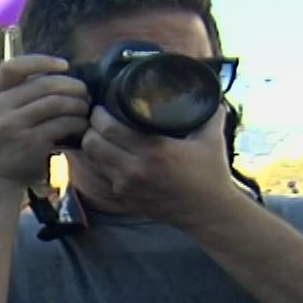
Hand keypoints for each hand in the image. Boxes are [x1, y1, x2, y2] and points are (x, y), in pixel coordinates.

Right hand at [0, 56, 89, 185]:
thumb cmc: (1, 145)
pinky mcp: (31, 143)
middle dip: (71, 85)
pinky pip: (62, 124)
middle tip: (85, 92)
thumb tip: (59, 75)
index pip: (12, 67)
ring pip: (56, 103)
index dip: (41, 61)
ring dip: (77, 104)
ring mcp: (14, 126)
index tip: (64, 64)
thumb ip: (17, 96)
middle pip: (44, 84)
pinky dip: (77, 123)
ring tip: (85, 109)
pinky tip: (82, 127)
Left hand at [72, 104, 241, 227]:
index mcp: (154, 151)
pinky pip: (102, 176)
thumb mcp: (212, 138)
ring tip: (98, 134)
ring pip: (92, 161)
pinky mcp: (125, 199)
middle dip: (90, 128)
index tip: (101, 106)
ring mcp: (127, 187)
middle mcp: (135, 170)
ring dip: (91, 146)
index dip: (99, 114)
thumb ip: (208, 111)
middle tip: (97, 119)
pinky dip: (99, 163)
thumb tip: (207, 89)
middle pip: (92, 144)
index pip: (109, 128)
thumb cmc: (211, 174)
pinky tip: (106, 154)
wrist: (209, 213)